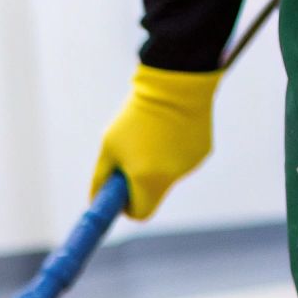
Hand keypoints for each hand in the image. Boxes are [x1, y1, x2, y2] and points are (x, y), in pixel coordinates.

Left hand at [91, 64, 221, 219]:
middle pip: (154, 194)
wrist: (174, 84)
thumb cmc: (135, 115)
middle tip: (133, 158)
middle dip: (141, 182)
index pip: (139, 213)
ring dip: (158, 163)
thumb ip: (101, 177)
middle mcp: (171, 178)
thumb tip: (95, 199)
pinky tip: (171, 127)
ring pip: (168, 175)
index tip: (122, 193)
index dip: (128, 206)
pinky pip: (183, 159)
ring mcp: (190, 165)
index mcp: (147, 181)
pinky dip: (174, 150)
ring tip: (153, 132)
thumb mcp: (109, 145)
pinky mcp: (202, 152)